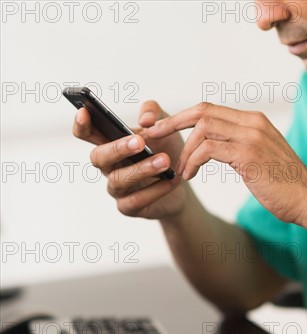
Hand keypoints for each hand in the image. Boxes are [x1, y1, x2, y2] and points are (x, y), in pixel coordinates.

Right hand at [72, 101, 188, 219]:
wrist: (183, 181)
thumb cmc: (167, 150)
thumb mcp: (164, 126)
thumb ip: (154, 113)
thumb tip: (145, 119)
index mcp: (110, 143)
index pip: (87, 133)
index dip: (81, 124)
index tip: (84, 112)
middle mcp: (109, 166)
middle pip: (98, 157)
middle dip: (117, 148)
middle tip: (141, 142)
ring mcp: (116, 188)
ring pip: (118, 179)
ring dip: (142, 169)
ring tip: (165, 161)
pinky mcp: (128, 207)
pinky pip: (137, 200)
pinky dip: (156, 190)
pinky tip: (172, 180)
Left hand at [146, 102, 306, 224]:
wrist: (306, 200)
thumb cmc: (282, 185)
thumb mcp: (259, 157)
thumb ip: (238, 145)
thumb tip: (213, 146)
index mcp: (254, 120)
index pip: (210, 108)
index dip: (182, 117)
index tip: (161, 128)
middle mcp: (252, 122)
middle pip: (202, 111)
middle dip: (172, 124)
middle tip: (152, 137)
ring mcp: (251, 136)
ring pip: (202, 128)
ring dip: (184, 151)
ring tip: (180, 171)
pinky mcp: (248, 153)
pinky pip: (208, 149)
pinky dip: (192, 162)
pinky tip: (190, 176)